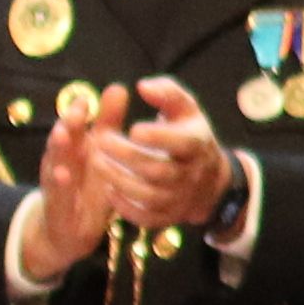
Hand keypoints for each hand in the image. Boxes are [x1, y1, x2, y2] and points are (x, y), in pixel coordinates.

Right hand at [18, 89, 121, 280]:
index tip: (89, 99)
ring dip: (57, 148)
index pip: (75, 125)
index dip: (79, 112)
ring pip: (54, 160)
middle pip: (62, 138)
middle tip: (79, 111)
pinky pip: (57, 192)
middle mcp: (61, 160)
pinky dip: (59, 183)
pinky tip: (64, 174)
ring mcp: (55, 181)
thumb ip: (108, 122)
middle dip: (67, 124)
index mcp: (74, 147)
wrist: (67, 230)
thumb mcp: (101, 155)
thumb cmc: (88, 186)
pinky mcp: (56, 204)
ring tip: (63, 134)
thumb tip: (118, 87)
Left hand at [106, 78, 230, 232]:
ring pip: (149, 196)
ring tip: (96, 162)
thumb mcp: (184, 108)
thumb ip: (167, 92)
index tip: (133, 128)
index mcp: (196, 143)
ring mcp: (181, 197)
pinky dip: (126, 207)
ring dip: (119, 180)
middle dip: (126, 156)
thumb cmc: (186, 133)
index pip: (183, 143)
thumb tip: (142, 86)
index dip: (158, 138)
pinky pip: (147, 218)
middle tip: (100, 141)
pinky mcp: (169, 215)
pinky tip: (109, 190)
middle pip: (158, 171)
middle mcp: (191, 173)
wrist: (207, 177)